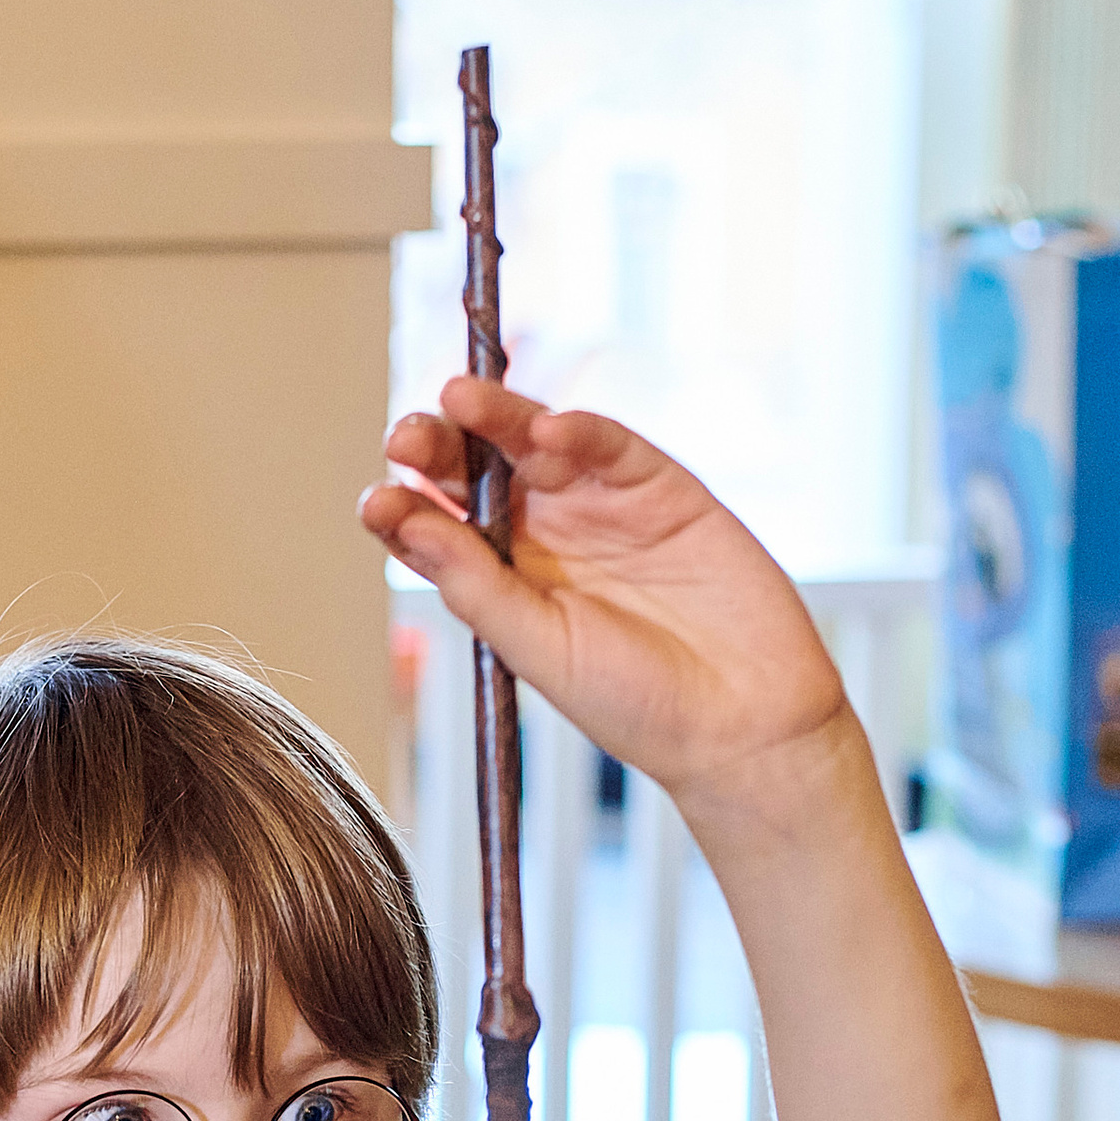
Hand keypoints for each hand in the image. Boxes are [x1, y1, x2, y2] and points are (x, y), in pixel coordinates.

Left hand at [358, 380, 846, 813]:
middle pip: (476, 473)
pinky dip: (577, 430)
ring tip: (458, 398)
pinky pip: (609, 444)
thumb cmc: (636, 706)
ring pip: (533, 443)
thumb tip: (407, 523)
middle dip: (439, 448)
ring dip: (496, 417)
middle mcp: (544, 536)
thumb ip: (478, 586)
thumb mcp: (541, 650)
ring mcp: (599, 505)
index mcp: (503, 582)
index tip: (377, 502)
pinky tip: (544, 429)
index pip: (438, 531)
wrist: (742, 722)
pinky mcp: (658, 484)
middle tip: (406, 436)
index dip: (405, 510)